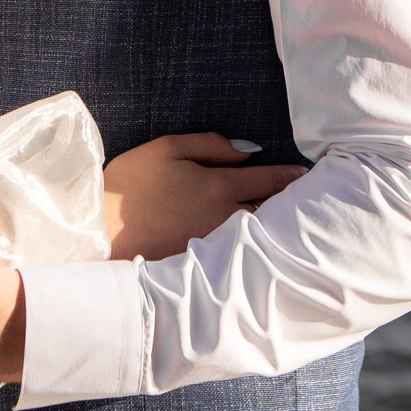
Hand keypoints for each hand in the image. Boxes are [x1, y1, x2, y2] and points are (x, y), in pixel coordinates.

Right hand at [102, 134, 305, 260]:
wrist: (100, 233)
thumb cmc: (130, 185)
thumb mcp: (166, 148)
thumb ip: (210, 145)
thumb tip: (248, 152)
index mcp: (219, 186)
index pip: (270, 179)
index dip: (291, 176)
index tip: (307, 174)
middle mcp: (226, 219)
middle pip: (272, 212)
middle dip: (291, 204)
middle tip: (310, 199)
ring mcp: (217, 246)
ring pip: (259, 235)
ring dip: (276, 226)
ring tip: (291, 221)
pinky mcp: (204, 265)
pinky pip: (239, 252)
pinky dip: (253, 246)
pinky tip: (258, 244)